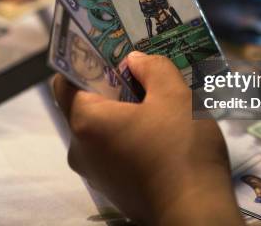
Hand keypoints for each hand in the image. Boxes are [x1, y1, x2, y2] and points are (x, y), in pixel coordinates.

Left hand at [53, 52, 243, 225]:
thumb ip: (153, 68)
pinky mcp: (113, 187)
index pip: (65, 80)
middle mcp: (80, 149)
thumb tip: (135, 62)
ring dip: (122, 110)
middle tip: (139, 70)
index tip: (110, 50)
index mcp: (85, 122)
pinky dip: (128, 133)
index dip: (85, 61)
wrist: (195, 214)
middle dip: (109, 84)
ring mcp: (95, 172)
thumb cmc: (181, 150)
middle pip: (83, 104)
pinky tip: (159, 129)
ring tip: (155, 98)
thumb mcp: (174, 96)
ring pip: (100, 128)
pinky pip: (112, 149)